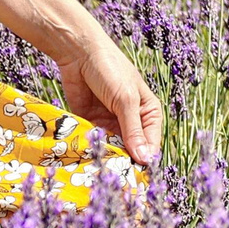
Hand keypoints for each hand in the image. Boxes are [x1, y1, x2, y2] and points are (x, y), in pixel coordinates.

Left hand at [52, 32, 163, 166]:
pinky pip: (93, 139)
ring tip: (100, 168)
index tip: (136, 175)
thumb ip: (132, 130)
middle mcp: (130, 120)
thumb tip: (144, 159)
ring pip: (111, 147)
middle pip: (130, 148)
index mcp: (148, 113)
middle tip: (116, 176)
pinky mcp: (89, 121)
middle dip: (123, 160)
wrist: (77, 51)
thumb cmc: (109, 69)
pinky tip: (86, 157)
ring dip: (105, 155)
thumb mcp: (125, 100)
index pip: (150, 144)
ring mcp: (110, 121)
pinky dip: (90, 147)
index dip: (144, 159)